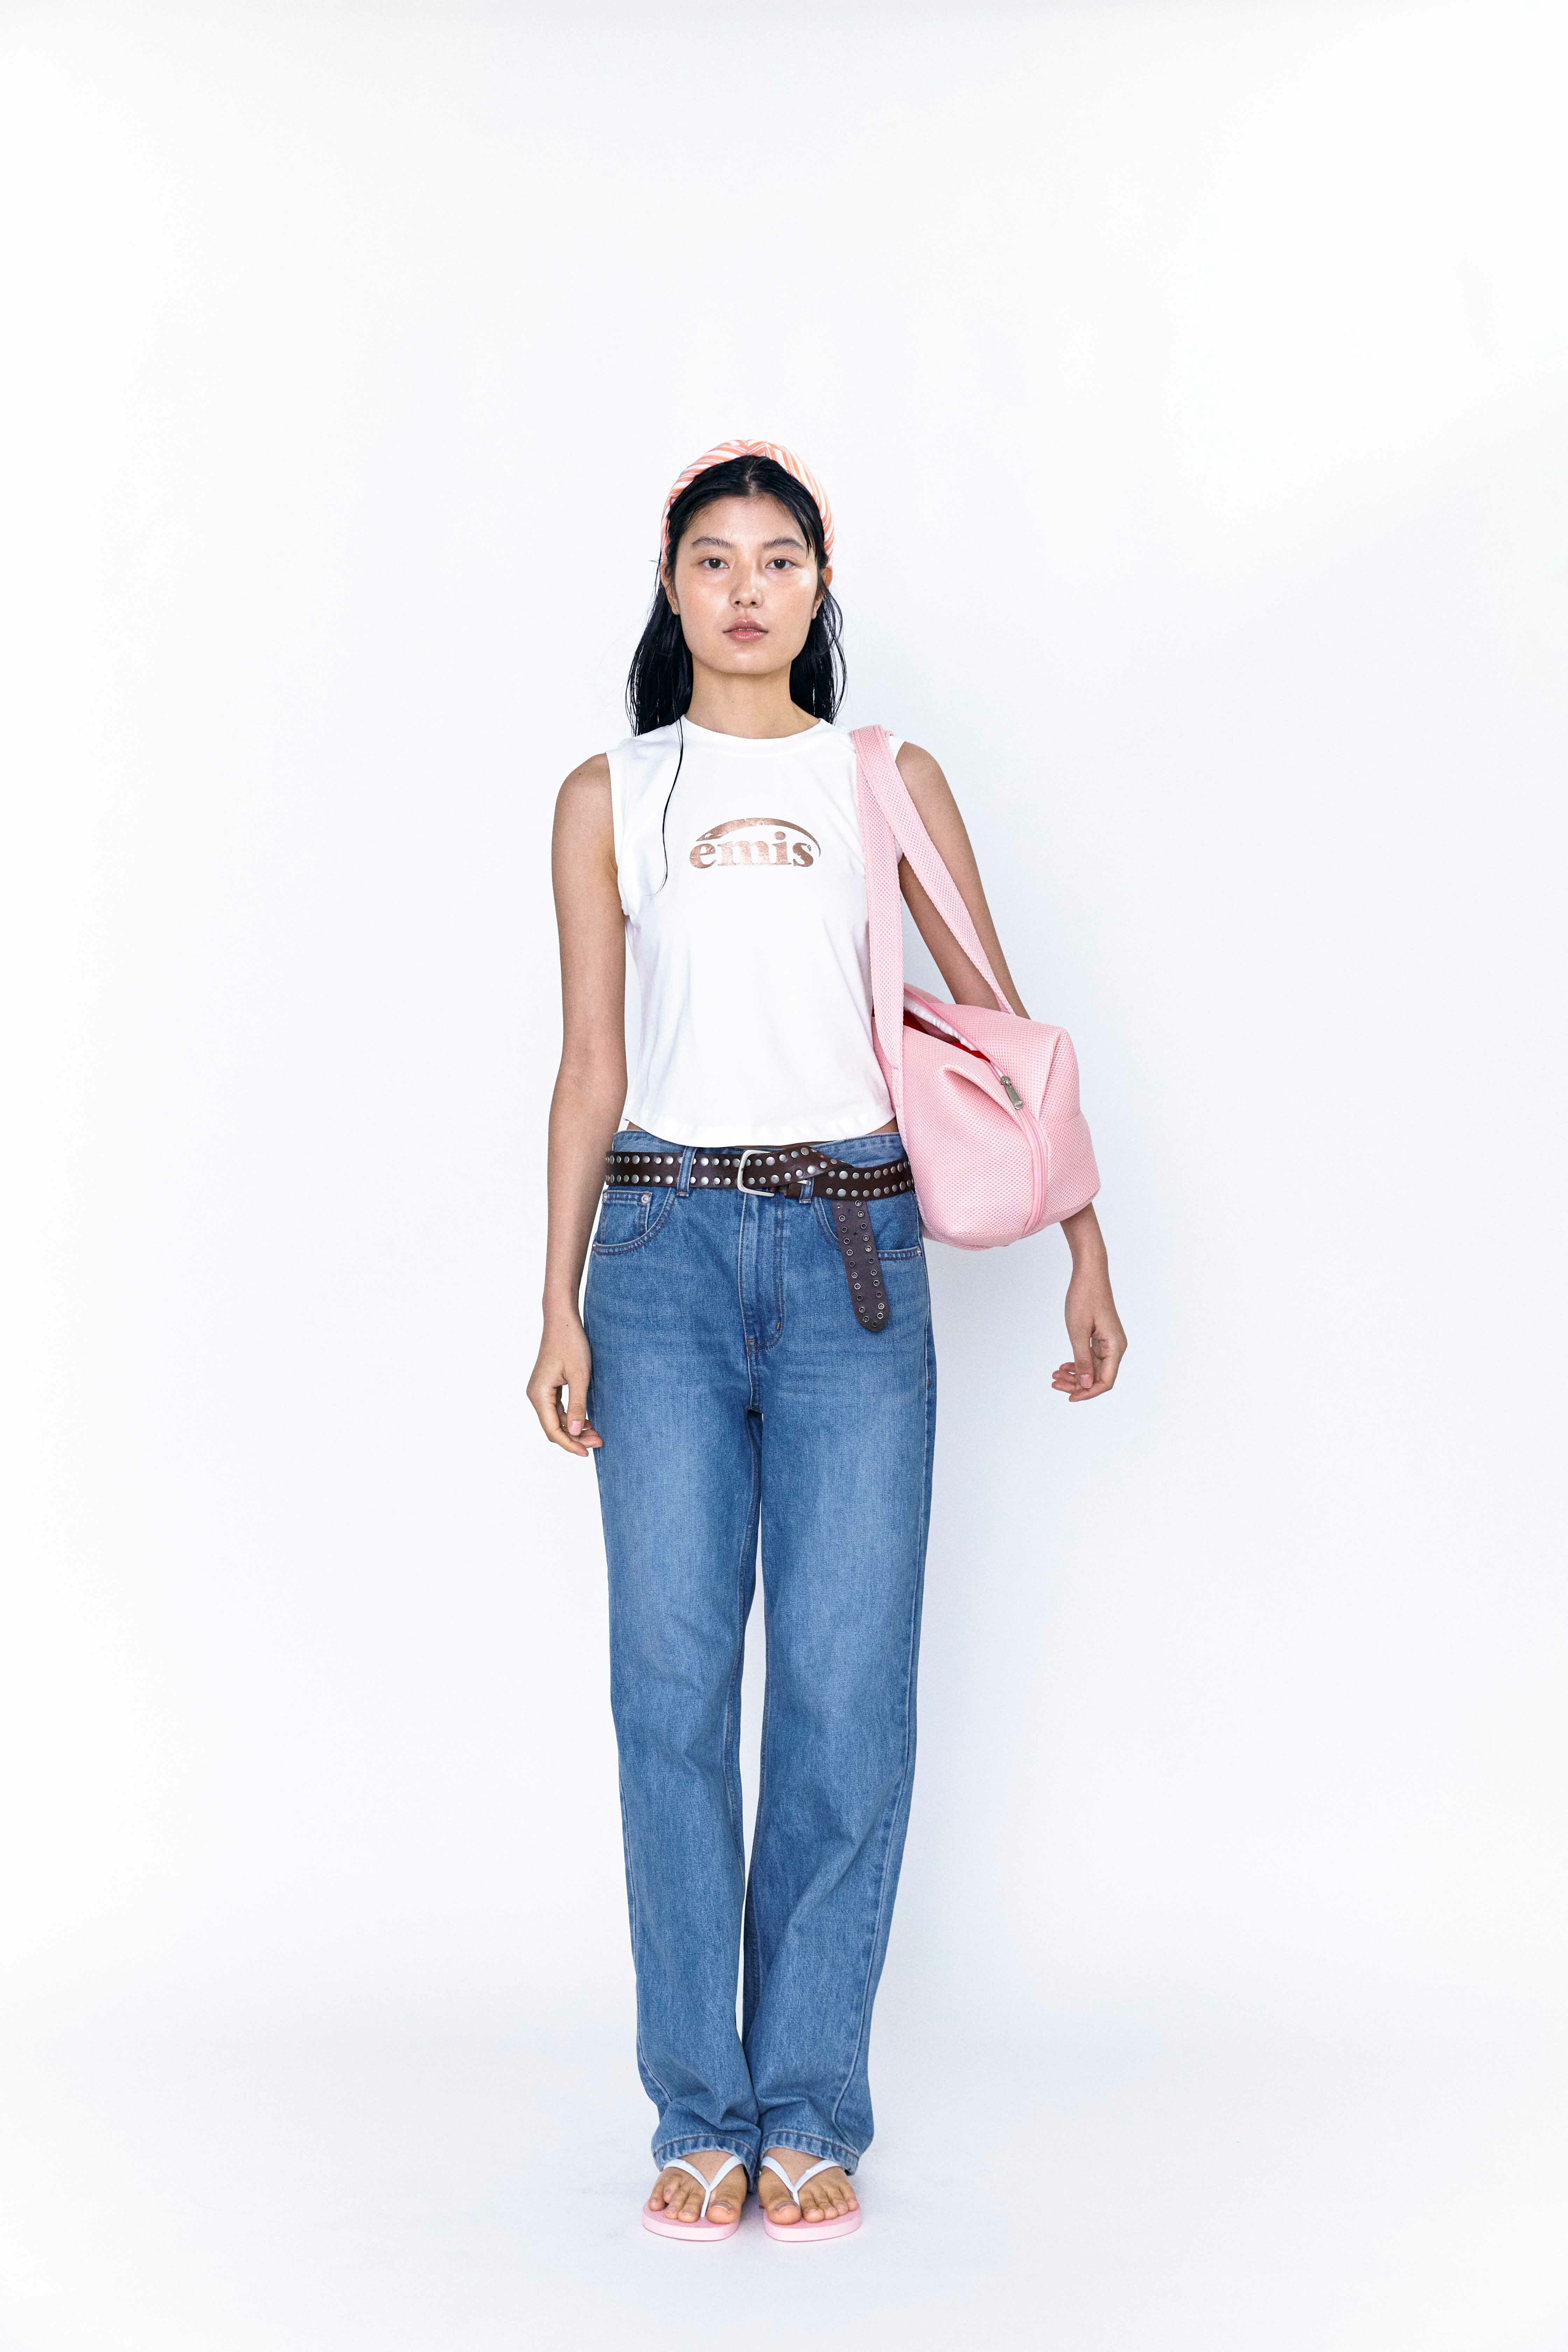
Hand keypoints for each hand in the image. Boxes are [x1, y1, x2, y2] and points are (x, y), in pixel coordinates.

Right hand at [527, 1313, 602, 1454]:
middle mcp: (536, 1395)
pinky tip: (587, 1419)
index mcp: (539, 1394)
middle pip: (554, 1427)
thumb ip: (578, 1405)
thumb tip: (575, 1432)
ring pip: (557, 1420)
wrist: (562, 1320)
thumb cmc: (571, 1344)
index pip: (553, 1430)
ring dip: (575, 1428)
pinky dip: (572, 1417)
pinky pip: (558, 1409)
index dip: (570, 1444)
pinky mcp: (548, 1386)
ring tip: (596, 1433)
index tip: (588, 1452)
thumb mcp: (580, 1376)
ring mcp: (541, 1390)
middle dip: (575, 1438)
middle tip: (599, 1441)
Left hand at [1051, 1256, 1126, 1402]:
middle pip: (1098, 1377)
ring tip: (1055, 1375)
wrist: (1089, 1273)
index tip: (1069, 1397)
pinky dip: (1077, 1362)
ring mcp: (1108, 1342)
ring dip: (1075, 1374)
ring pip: (1092, 1368)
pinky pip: (1091, 1357)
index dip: (1088, 1392)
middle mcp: (1115, 1347)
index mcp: (1115, 1347)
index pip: (1106, 1381)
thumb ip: (1082, 1359)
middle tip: (1054, 1383)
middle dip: (1077, 1384)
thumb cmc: (1085, 1298)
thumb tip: (1085, 1384)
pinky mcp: (1101, 1336)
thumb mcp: (1078, 1331)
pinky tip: (1063, 1365)